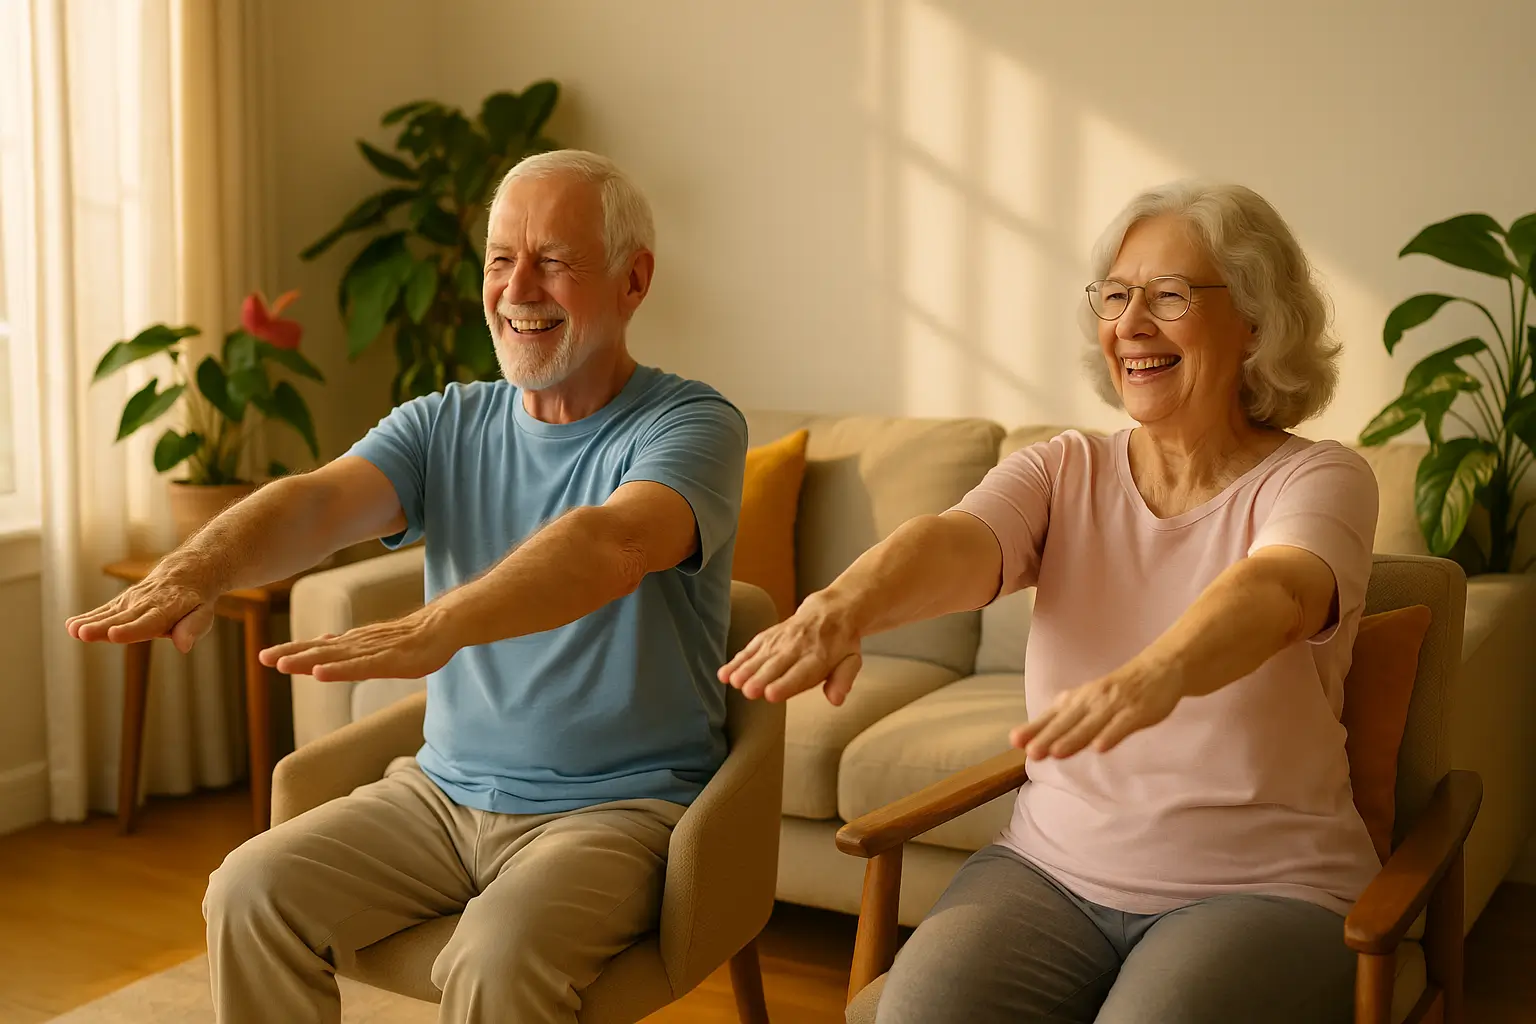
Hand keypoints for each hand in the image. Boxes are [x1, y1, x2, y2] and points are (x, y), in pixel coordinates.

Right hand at [66, 572, 215, 652]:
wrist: (187, 571)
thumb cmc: (195, 600)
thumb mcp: (203, 613)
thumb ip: (193, 628)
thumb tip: (184, 646)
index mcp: (168, 608)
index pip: (149, 622)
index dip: (131, 630)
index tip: (114, 634)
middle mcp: (147, 603)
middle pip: (124, 618)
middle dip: (103, 627)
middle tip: (83, 634)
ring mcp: (133, 600)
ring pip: (111, 613)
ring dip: (90, 622)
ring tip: (73, 630)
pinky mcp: (123, 601)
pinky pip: (105, 609)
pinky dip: (89, 616)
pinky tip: (71, 625)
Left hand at [259, 608, 456, 681]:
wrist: (442, 625)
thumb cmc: (411, 637)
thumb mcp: (373, 643)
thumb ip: (348, 645)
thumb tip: (322, 640)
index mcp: (353, 643)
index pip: (317, 647)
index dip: (292, 650)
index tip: (265, 655)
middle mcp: (358, 645)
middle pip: (319, 650)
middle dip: (290, 654)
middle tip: (262, 658)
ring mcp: (373, 651)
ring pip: (335, 658)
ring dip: (307, 661)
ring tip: (282, 665)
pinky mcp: (389, 661)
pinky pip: (360, 667)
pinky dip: (338, 670)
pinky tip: (320, 673)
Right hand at [717, 594, 862, 704]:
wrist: (832, 610)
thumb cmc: (841, 644)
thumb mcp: (852, 661)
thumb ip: (843, 680)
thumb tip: (836, 699)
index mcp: (820, 657)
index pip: (802, 672)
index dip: (786, 684)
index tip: (770, 694)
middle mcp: (798, 647)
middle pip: (777, 664)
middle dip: (762, 677)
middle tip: (748, 691)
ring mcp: (781, 639)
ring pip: (762, 654)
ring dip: (746, 668)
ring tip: (733, 681)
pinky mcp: (770, 636)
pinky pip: (752, 646)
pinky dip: (738, 659)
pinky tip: (725, 673)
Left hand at [1010, 666, 1181, 758]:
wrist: (1158, 668)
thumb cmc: (1116, 691)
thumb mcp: (1085, 701)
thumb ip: (1062, 720)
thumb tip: (1032, 737)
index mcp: (1077, 699)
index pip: (1051, 716)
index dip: (1034, 728)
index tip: (1014, 741)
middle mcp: (1091, 700)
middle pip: (1067, 722)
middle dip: (1049, 736)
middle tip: (1031, 752)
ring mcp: (1114, 705)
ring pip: (1091, 724)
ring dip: (1073, 738)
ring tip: (1056, 753)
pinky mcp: (1137, 711)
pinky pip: (1122, 725)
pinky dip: (1110, 735)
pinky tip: (1100, 748)